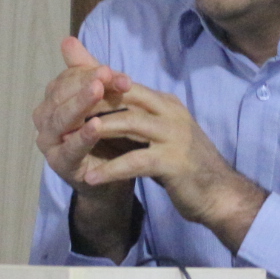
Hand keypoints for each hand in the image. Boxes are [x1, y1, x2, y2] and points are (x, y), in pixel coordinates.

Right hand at [34, 37, 141, 257]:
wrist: (115, 175)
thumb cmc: (108, 134)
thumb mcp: (103, 100)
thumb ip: (89, 72)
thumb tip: (68, 40)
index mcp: (52, 100)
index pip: (68, 79)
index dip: (90, 72)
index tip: (116, 70)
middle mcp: (45, 119)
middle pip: (62, 95)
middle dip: (87, 83)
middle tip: (109, 74)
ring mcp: (49, 143)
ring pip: (62, 119)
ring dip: (81, 104)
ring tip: (99, 90)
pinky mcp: (60, 165)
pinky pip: (70, 147)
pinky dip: (82, 136)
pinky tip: (96, 126)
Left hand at [71, 81, 267, 253]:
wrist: (218, 193)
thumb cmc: (184, 163)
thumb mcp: (158, 134)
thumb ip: (133, 116)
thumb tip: (106, 104)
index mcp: (165, 103)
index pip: (125, 85)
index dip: (96, 88)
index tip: (66, 95)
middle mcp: (170, 112)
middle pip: (125, 97)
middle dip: (91, 103)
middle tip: (61, 114)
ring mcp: (173, 135)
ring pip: (128, 123)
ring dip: (97, 130)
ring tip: (69, 139)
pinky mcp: (173, 162)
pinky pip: (136, 161)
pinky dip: (112, 169)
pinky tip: (91, 178)